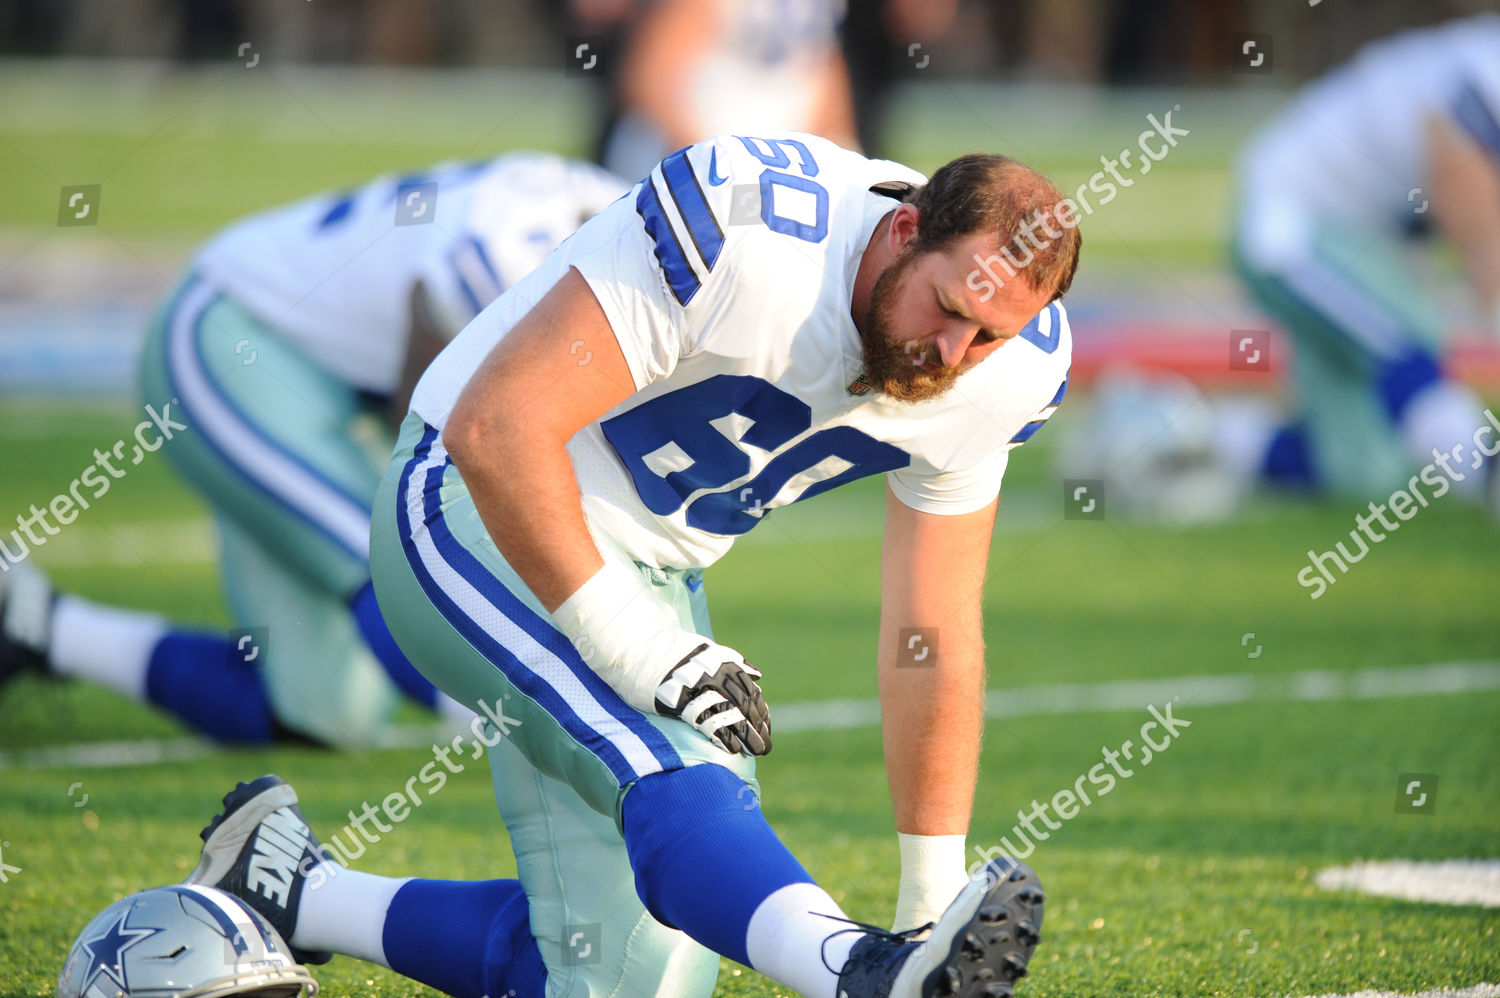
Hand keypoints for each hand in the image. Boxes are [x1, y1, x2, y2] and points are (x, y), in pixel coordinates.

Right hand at [654, 641, 771, 755]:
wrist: (635, 648)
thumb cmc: (669, 649)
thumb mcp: (704, 647)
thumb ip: (731, 661)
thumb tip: (758, 673)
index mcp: (721, 660)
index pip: (749, 689)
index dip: (760, 710)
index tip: (765, 725)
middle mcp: (713, 673)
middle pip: (745, 704)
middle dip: (758, 726)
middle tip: (766, 745)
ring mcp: (698, 688)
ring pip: (732, 716)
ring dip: (747, 736)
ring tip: (756, 751)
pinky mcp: (681, 703)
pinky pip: (709, 724)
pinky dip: (725, 738)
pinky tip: (733, 749)